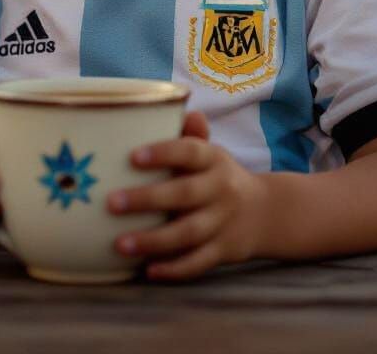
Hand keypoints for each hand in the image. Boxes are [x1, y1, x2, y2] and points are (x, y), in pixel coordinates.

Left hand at [107, 110, 267, 280]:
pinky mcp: (224, 251)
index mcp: (213, 159)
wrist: (265, 212)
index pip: (189, 151)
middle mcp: (221, 189)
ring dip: (153, 240)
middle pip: (184, 194)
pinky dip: (174, 269)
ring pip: (189, 233)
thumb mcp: (209, 152)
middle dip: (147, 199)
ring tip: (119, 245)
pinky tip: (147, 270)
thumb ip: (189, 135)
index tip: (131, 157)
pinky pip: (198, 263)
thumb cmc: (217, 176)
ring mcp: (223, 222)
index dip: (162, 153)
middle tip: (111, 203)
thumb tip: (180, 105)